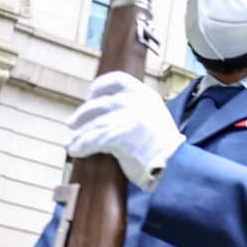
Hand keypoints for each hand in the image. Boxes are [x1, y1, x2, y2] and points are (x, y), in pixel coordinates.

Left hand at [67, 73, 184, 191]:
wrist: (176, 166)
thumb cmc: (164, 149)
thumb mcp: (154, 119)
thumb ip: (137, 111)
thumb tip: (107, 113)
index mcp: (146, 95)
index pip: (118, 79)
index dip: (101, 85)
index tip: (90, 93)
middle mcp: (136, 102)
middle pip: (100, 103)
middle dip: (83, 114)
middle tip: (72, 124)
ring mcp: (128, 117)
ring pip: (95, 124)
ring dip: (79, 135)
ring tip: (70, 143)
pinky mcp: (120, 135)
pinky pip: (94, 140)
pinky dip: (82, 146)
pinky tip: (76, 151)